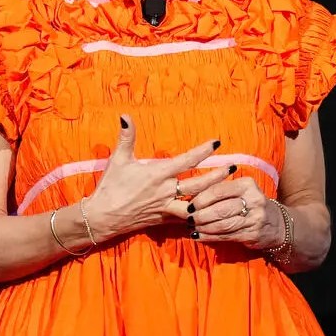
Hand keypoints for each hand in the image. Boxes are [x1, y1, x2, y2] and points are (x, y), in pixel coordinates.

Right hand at [76, 116, 220, 237]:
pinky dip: (198, 217)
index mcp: (158, 174)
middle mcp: (166, 191)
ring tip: (227, 192)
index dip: (203, 151)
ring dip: (212, 198)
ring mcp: (166, 208)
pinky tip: (210, 215)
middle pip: (199, 184)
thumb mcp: (118, 159)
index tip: (217, 143)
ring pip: (196, 204)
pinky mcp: (163, 221)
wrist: (103, 217)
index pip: (187, 160)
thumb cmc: (110, 187)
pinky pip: (185, 220)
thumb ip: (126, 137)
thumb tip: (125, 115)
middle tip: (233, 167)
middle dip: (217, 176)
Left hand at [183, 166, 280, 249]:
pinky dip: (210, 237)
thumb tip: (192, 195)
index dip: (202, 198)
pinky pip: (226, 236)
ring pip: (223, 224)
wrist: (277, 224)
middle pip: (220, 209)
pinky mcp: (252, 234)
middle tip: (188, 218)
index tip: (189, 204)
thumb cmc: (251, 204)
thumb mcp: (242, 190)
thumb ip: (221, 189)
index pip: (219, 190)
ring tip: (191, 227)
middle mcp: (253, 200)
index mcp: (247, 185)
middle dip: (201, 215)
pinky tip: (199, 236)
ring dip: (204, 227)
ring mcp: (254, 219)